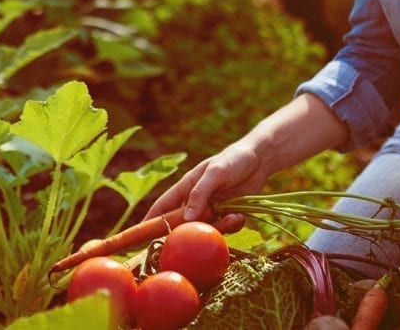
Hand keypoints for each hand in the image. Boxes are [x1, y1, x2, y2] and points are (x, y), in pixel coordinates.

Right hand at [143, 141, 268, 232]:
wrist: (260, 159)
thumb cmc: (232, 160)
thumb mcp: (215, 173)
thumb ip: (200, 193)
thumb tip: (187, 218)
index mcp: (186, 188)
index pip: (163, 207)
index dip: (150, 220)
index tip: (138, 236)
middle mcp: (196, 201)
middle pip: (184, 224)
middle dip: (190, 232)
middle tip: (196, 239)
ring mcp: (212, 209)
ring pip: (206, 229)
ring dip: (218, 227)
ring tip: (231, 216)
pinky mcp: (228, 214)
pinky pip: (225, 228)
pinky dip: (232, 225)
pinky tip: (239, 215)